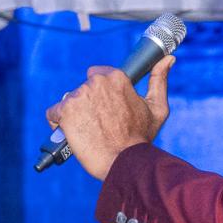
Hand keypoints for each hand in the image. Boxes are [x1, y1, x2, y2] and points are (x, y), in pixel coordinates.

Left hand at [44, 56, 174, 179]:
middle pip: (83, 88)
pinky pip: (54, 114)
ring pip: (70, 100)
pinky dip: (59, 123)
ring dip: (76, 113)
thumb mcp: (157, 107)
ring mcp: (79, 96)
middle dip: (88, 102)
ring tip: (88, 131)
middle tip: (99, 122)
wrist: (124, 163)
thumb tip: (168, 59)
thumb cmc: (141, 138)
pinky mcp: (64, 111)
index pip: (98, 74)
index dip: (101, 92)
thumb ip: (159, 80)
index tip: (105, 107)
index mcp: (116, 77)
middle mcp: (96, 82)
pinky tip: (71, 133)